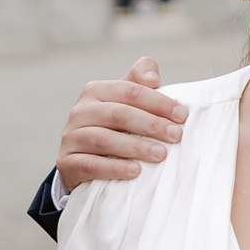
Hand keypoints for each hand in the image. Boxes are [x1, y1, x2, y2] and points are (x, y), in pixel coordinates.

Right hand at [55, 56, 186, 189]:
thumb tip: (153, 78)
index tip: (182, 115)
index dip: (159, 102)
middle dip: (152, 124)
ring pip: (103, 139)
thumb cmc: (114, 125)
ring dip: (135, 147)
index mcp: (96, 90)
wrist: (83, 158)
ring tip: (161, 155)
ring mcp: (71, 137)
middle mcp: (80, 111)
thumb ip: (140, 81)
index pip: (130, 91)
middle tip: (176, 136)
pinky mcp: (67, 162)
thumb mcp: (125, 100)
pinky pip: (90, 164)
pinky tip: (135, 171)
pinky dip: (114, 168)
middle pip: (119, 113)